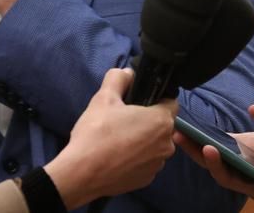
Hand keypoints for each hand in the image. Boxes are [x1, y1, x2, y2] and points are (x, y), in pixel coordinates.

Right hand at [44, 69, 177, 208]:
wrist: (83, 173)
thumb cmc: (97, 132)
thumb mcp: (104, 97)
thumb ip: (118, 78)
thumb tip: (128, 72)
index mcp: (161, 121)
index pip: (170, 102)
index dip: (156, 98)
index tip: (139, 100)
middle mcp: (166, 145)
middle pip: (162, 125)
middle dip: (147, 120)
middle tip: (123, 118)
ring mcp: (157, 165)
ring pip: (154, 145)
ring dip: (142, 140)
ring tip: (117, 139)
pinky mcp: (146, 180)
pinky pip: (146, 162)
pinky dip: (136, 158)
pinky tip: (117, 156)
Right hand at [175, 97, 253, 212]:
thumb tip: (252, 110)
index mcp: (248, 147)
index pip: (217, 141)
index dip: (199, 132)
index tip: (183, 120)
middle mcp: (244, 162)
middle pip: (210, 154)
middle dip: (190, 143)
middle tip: (173, 128)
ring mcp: (247, 175)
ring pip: (215, 168)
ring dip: (198, 155)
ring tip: (184, 138)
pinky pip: (230, 179)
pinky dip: (217, 166)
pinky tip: (210, 151)